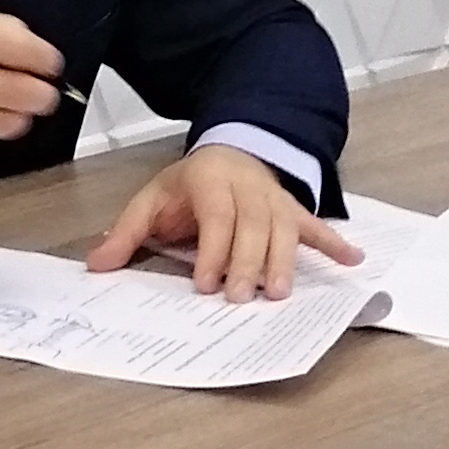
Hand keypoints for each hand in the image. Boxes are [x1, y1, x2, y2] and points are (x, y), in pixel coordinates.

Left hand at [88, 147, 359, 303]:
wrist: (230, 150)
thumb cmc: (190, 185)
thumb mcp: (152, 201)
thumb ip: (126, 233)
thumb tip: (96, 265)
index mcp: (211, 180)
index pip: (217, 216)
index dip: (214, 250)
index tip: (207, 283)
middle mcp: (249, 187)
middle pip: (253, 226)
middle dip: (247, 263)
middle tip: (241, 298)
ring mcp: (276, 198)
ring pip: (284, 229)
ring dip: (283, 262)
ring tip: (280, 293)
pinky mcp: (294, 210)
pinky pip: (315, 226)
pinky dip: (334, 243)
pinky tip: (353, 260)